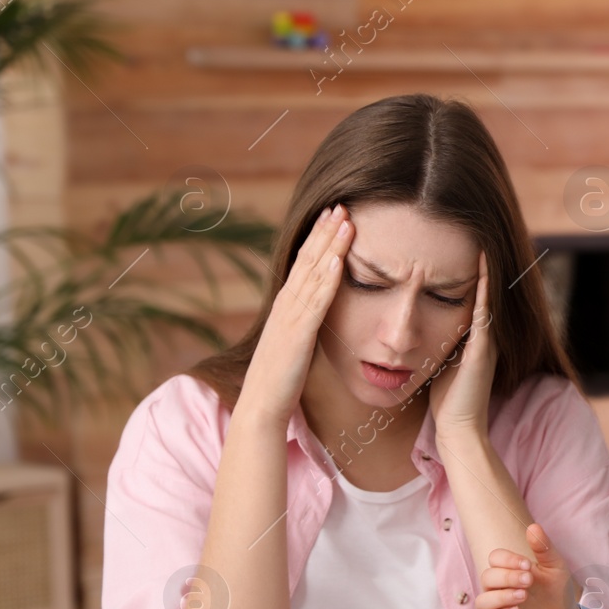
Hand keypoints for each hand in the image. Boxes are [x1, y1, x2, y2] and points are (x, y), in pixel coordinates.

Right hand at [236, 205, 353, 426]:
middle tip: (342, 204)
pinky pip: (316, 302)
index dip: (319, 238)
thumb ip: (305, 321)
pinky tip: (339, 261)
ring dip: (330, 245)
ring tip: (346, 221)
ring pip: (314, 274)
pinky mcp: (298, 334)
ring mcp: (290, 317)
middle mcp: (286, 304)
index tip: (334, 215)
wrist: (262, 404)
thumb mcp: (296, 340)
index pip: (305, 263)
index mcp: (287, 305)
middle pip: (308, 259)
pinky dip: (328, 280)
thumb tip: (318, 310)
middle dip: (326, 231)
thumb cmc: (282, 377)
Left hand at [429, 251, 494, 443]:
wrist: (459, 428)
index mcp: (476, 335)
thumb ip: (440, 342)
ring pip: (488, 292)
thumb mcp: (443, 362)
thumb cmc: (448, 400)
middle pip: (485, 288)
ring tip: (480, 232)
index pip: (475, 293)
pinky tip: (480, 261)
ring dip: (484, 265)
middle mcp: (486, 333)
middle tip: (476, 226)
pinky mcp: (483, 347)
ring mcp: (488, 339)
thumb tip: (420, 328)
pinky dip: (483, 284)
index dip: (470, 268)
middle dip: (481, 260)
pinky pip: (484, 308)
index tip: (464, 240)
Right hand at [475, 523, 582, 608]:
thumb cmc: (557, 591)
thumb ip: (544, 548)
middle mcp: (497, 589)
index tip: (528, 565)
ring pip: (482, 601)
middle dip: (507, 577)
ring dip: (501, 596)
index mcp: (508, 570)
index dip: (508, 559)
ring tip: (523, 596)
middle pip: (487, 577)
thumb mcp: (555, 568)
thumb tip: (533, 527)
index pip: (495, 558)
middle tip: (529, 581)